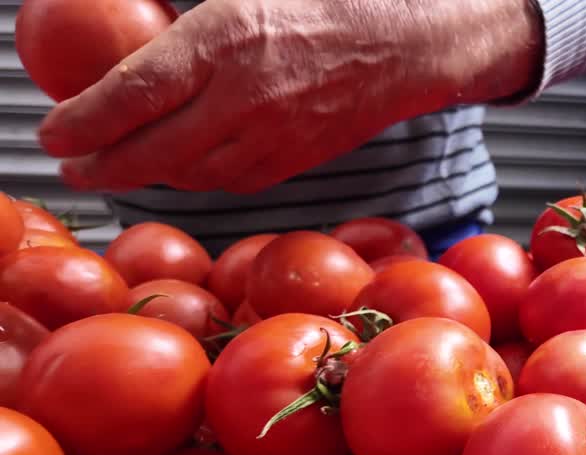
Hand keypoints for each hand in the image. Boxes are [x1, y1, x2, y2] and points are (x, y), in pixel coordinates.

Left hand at [37, 0, 541, 193]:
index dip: (82, 121)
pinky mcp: (297, 160)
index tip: (51, 131)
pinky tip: (177, 168)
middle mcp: (244, 95)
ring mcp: (273, 135)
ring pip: (189, 173)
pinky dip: (195, 179)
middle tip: (71, 163)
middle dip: (100, 165)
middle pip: (151, 150)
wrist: (409, 43)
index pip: (131, 92)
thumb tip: (122, 12)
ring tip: (114, 167)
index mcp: (223, 36)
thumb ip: (184, 12)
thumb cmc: (326, 0)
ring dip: (145, 175)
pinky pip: (231, 180)